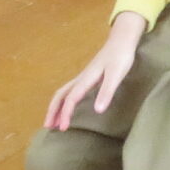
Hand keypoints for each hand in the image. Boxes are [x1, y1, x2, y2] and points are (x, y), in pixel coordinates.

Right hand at [45, 12, 147, 129]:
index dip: (65, 113)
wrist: (121, 40)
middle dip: (52, 110)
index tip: (63, 128)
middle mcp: (81, 79)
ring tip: (53, 121)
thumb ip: (106, 92)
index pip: (70, 98)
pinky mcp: (87, 77)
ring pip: (63, 93)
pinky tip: (67, 107)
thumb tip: (97, 111)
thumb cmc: (120, 57)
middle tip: (48, 126)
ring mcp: (83, 77)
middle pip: (60, 95)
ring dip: (56, 106)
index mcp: (86, 79)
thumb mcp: (116, 75)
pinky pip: (70, 91)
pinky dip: (64, 101)